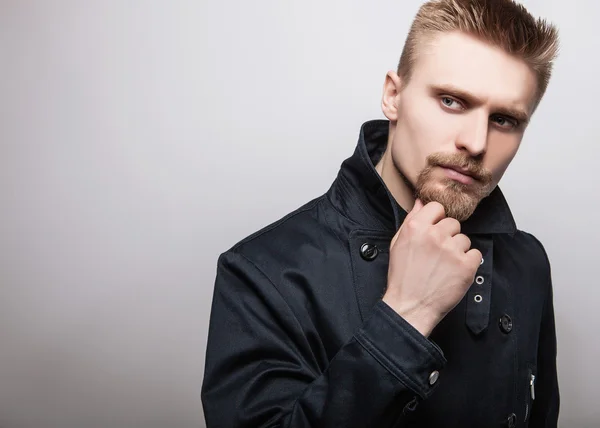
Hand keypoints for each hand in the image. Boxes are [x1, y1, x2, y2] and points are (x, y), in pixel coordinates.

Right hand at [382, 199, 481, 336]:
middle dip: (447, 236)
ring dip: (457, 250)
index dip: (436, 219)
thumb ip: (411, 220)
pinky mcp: (467, 265)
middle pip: (453, 223)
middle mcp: (435, 235)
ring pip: (464, 239)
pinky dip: (468, 263)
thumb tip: (421, 202)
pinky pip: (475, 254)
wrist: (410, 305)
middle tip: (437, 253)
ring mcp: (452, 250)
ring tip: (444, 266)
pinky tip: (454, 272)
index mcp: (416, 228)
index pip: (437, 207)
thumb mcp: (398, 244)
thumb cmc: (402, 277)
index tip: (434, 230)